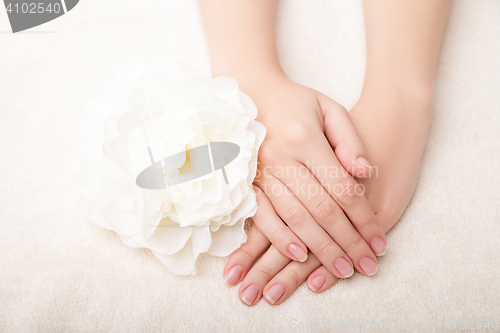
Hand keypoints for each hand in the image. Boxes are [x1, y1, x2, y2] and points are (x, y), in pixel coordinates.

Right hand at [225, 88, 432, 304]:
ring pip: (295, 218)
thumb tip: (364, 173)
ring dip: (320, 248)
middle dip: (347, 241)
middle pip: (321, 209)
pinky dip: (281, 238)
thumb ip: (349, 139)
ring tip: (341, 270)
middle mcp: (281, 158)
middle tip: (366, 266)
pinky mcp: (248, 182)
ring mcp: (261, 173)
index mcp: (304, 138)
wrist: (251, 94)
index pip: (342, 188)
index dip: (364, 219)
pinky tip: (300, 256)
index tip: (380, 242)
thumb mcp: (328, 109)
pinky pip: (263, 216)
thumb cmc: (295, 102)